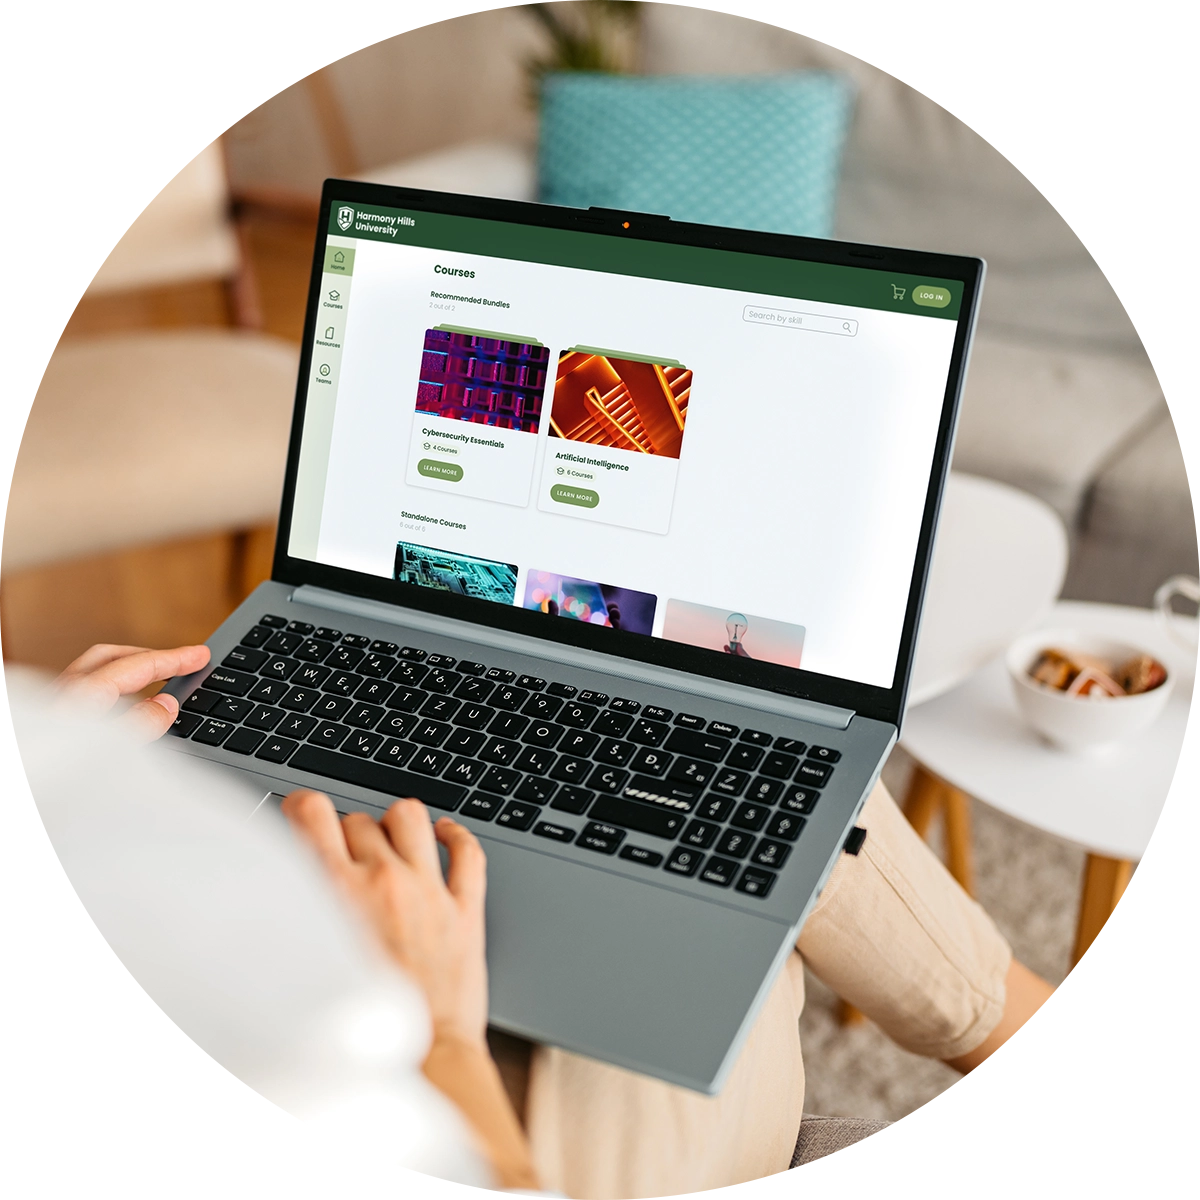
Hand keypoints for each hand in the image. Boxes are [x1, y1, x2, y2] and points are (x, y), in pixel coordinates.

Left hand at [56, 643, 210, 740]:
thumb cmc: (43, 775)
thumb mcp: (106, 752)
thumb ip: (141, 724)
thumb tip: (165, 705)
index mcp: (82, 693)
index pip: (139, 665)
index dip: (174, 659)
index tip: (200, 655)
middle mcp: (62, 692)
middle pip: (112, 656)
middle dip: (150, 656)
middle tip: (179, 663)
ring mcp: (49, 705)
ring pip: (94, 673)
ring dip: (128, 672)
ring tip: (153, 682)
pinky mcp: (43, 722)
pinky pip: (82, 692)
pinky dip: (108, 691)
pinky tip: (116, 712)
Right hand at [281, 791, 488, 1050]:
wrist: (418, 1064)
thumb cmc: (351, 1035)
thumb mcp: (300, 968)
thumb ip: (287, 919)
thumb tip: (270, 892)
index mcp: (335, 892)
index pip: (313, 812)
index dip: (305, 806)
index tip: (304, 812)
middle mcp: (384, 881)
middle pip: (360, 819)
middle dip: (348, 833)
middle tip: (345, 859)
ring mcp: (430, 890)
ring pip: (412, 817)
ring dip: (397, 824)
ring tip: (391, 841)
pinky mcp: (466, 909)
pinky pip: (467, 850)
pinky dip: (456, 836)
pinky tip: (445, 837)